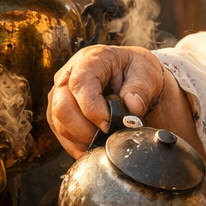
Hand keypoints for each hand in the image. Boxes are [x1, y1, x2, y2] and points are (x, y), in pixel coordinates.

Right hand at [48, 46, 166, 157]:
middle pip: (62, 106)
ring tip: (105, 139)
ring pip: (59, 124)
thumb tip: (132, 108)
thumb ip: (140, 89)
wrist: (134, 79)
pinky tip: (95, 145)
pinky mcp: (59, 114)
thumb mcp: (147, 73)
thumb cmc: (137, 72)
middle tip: (107, 135)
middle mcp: (69, 75)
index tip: (109, 124)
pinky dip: (77, 146)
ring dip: (82, 139)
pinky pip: (61, 135)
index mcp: (91, 59)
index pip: (80, 83)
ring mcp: (60, 95)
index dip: (92, 108)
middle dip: (85, 129)